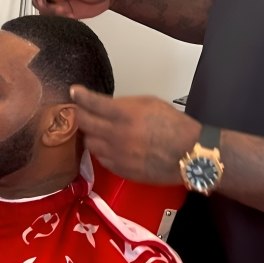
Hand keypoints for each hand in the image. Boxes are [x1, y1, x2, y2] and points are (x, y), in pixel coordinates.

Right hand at [32, 0, 111, 18]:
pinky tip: (66, 17)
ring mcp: (64, 4)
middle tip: (53, 7)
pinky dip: (59, 20)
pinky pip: (58, 18)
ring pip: (49, 11)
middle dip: (44, 6)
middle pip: (42, 1)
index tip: (42, 0)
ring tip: (62, 11)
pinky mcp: (69, 14)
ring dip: (52, 14)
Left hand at [70, 86, 201, 185]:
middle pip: (84, 124)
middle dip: (79, 115)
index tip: (75, 92)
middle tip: (78, 111)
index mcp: (125, 114)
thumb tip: (108, 106)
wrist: (188, 153)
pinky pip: (101, 159)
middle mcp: (116, 135)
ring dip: (91, 134)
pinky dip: (102, 151)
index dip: (80, 96)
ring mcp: (117, 155)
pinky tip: (109, 146)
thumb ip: (125, 104)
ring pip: (90, 143)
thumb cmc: (175, 126)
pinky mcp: (121, 170)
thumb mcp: (150, 103)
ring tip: (96, 130)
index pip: (92, 103)